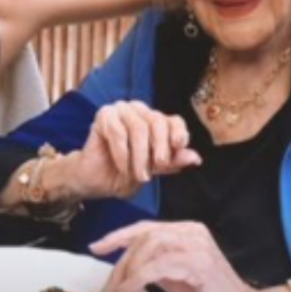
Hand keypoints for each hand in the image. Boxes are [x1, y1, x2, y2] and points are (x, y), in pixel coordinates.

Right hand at [70, 101, 200, 198]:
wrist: (95, 181)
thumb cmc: (124, 173)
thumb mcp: (152, 171)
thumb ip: (171, 162)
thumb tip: (195, 158)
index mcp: (155, 122)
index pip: (174, 121)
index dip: (179, 132)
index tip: (180, 145)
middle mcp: (140, 112)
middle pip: (158, 122)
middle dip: (160, 148)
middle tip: (158, 167)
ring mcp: (122, 110)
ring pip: (139, 128)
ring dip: (140, 156)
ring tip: (139, 175)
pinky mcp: (104, 115)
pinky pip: (118, 133)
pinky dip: (123, 154)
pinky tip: (123, 167)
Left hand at [90, 221, 256, 291]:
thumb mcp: (175, 279)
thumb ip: (155, 267)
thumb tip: (129, 267)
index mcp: (187, 232)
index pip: (146, 228)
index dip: (118, 236)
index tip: (97, 246)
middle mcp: (192, 232)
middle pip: (144, 236)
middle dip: (121, 261)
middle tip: (109, 286)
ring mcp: (197, 246)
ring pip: (150, 246)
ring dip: (129, 270)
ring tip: (120, 290)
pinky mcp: (199, 264)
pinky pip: (160, 265)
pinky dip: (140, 277)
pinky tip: (131, 289)